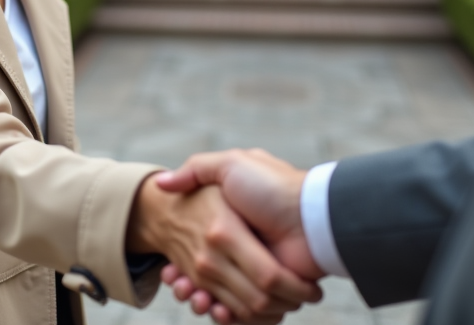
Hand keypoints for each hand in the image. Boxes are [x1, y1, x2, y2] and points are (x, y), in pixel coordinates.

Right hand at [126, 173, 321, 321]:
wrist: (312, 212)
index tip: (172, 273)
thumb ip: (197, 169)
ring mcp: (257, 272)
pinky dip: (232, 318)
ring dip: (207, 304)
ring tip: (198, 300)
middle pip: (207, 280)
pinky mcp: (273, 291)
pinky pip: (246, 313)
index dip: (180, 267)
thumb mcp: (231, 165)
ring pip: (223, 299)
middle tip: (183, 289)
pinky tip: (217, 311)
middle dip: (190, 289)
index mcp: (229, 226)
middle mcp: (241, 251)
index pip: (198, 252)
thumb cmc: (272, 186)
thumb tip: (162, 183)